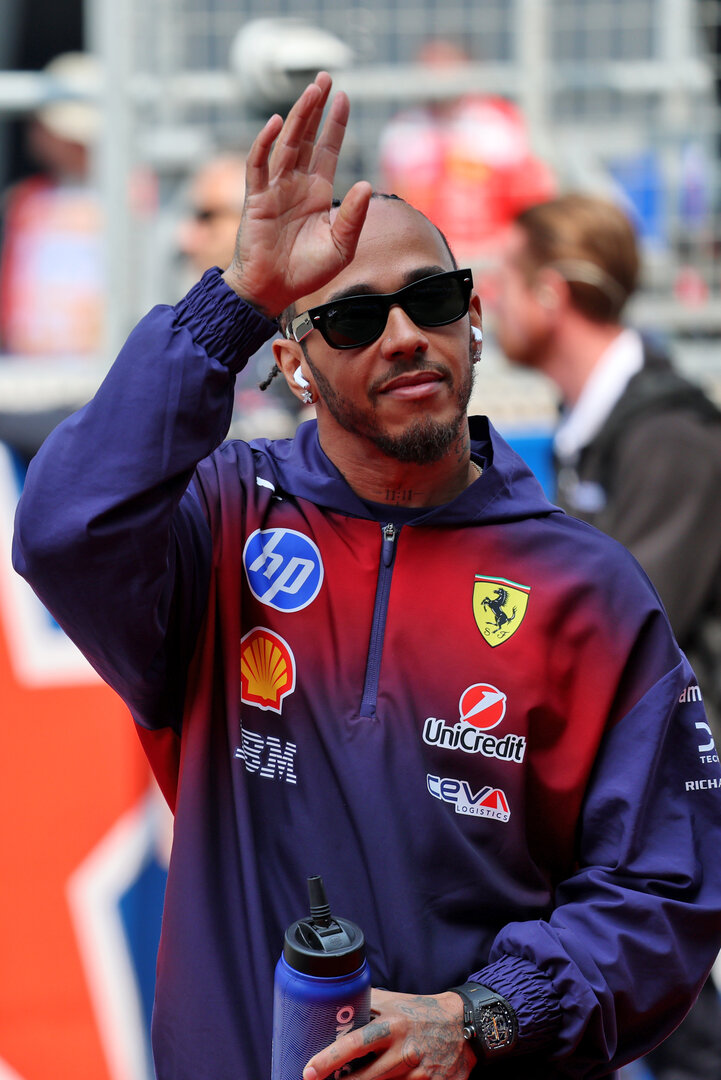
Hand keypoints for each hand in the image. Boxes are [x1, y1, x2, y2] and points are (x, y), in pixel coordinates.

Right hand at [222, 71, 371, 317]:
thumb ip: (354, 217)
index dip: (336, 124)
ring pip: (286, 144)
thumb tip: (364, 183)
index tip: (344, 97)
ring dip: (298, 117)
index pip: (327, 149)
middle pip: (306, 137)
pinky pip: (258, 165)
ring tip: (312, 91)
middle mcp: (295, 185)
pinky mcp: (256, 199)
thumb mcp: (341, 246)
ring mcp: (274, 189)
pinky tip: (278, 124)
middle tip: (325, 77)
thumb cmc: (306, 272)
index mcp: (316, 193)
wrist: (274, 291)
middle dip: (316, 108)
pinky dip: (265, 144)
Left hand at [303, 988, 476, 1079]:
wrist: (464, 1026)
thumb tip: (333, 1005)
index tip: (309, 1071)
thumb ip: (366, 1004)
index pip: (355, 1044)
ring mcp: (419, 1075)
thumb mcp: (393, 1002)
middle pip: (364, 1079)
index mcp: (392, 1027)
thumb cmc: (421, 1012)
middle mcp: (405, 1052)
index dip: (329, 1059)